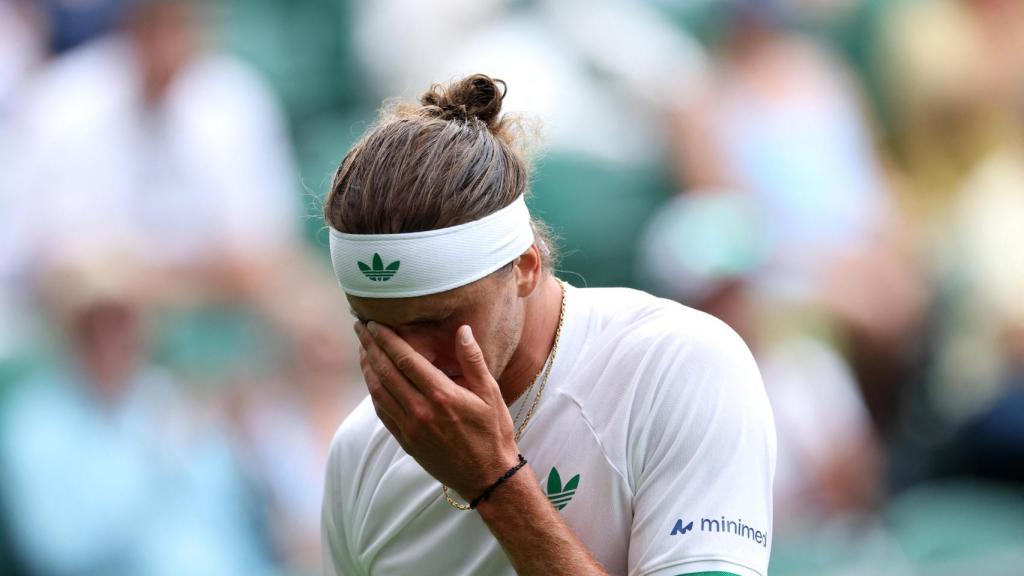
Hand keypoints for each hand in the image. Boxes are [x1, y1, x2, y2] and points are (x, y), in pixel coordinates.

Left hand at [354, 321, 520, 499]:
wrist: (487, 476)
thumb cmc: (493, 432)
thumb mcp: (490, 393)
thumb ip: (473, 360)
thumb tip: (462, 330)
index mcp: (441, 395)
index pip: (405, 360)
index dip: (387, 339)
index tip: (374, 323)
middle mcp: (421, 411)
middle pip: (385, 372)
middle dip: (370, 347)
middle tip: (359, 327)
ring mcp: (410, 428)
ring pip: (378, 392)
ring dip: (367, 368)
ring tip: (363, 349)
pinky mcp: (406, 441)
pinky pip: (382, 411)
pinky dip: (373, 391)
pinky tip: (372, 379)